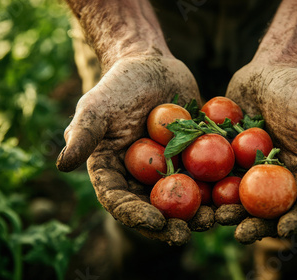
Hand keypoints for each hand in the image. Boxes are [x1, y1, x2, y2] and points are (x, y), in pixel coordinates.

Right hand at [56, 55, 213, 244]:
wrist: (152, 64)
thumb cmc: (119, 84)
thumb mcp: (96, 106)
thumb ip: (82, 134)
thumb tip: (63, 164)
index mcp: (114, 172)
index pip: (120, 201)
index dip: (136, 215)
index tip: (155, 221)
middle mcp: (141, 177)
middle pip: (155, 207)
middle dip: (171, 224)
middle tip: (187, 232)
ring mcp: (170, 170)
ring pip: (184, 198)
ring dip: (199, 213)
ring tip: (215, 219)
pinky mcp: (194, 158)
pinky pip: (207, 176)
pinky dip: (219, 187)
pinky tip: (233, 194)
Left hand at [216, 62, 296, 243]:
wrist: (267, 73)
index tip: (283, 230)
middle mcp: (282, 181)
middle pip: (272, 211)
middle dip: (258, 225)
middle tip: (240, 232)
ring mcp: (254, 174)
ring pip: (243, 202)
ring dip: (231, 213)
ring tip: (215, 217)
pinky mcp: (231, 164)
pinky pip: (220, 181)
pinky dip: (210, 191)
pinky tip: (197, 196)